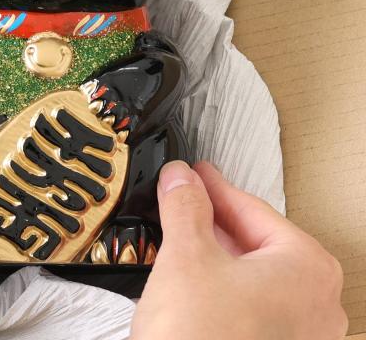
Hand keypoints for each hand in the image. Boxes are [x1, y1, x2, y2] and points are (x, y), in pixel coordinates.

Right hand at [131, 161, 346, 339]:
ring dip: (215, 254)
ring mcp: (299, 338)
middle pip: (256, 242)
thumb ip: (185, 205)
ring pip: (252, 276)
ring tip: (181, 236)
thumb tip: (181, 178)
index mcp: (307, 269)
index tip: (193, 174)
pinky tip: (193, 282)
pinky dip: (221, 287)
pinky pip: (250, 307)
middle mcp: (316, 306)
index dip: (213, 186)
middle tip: (183, 199)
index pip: (251, 209)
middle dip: (214, 220)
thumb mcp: (186, 255)